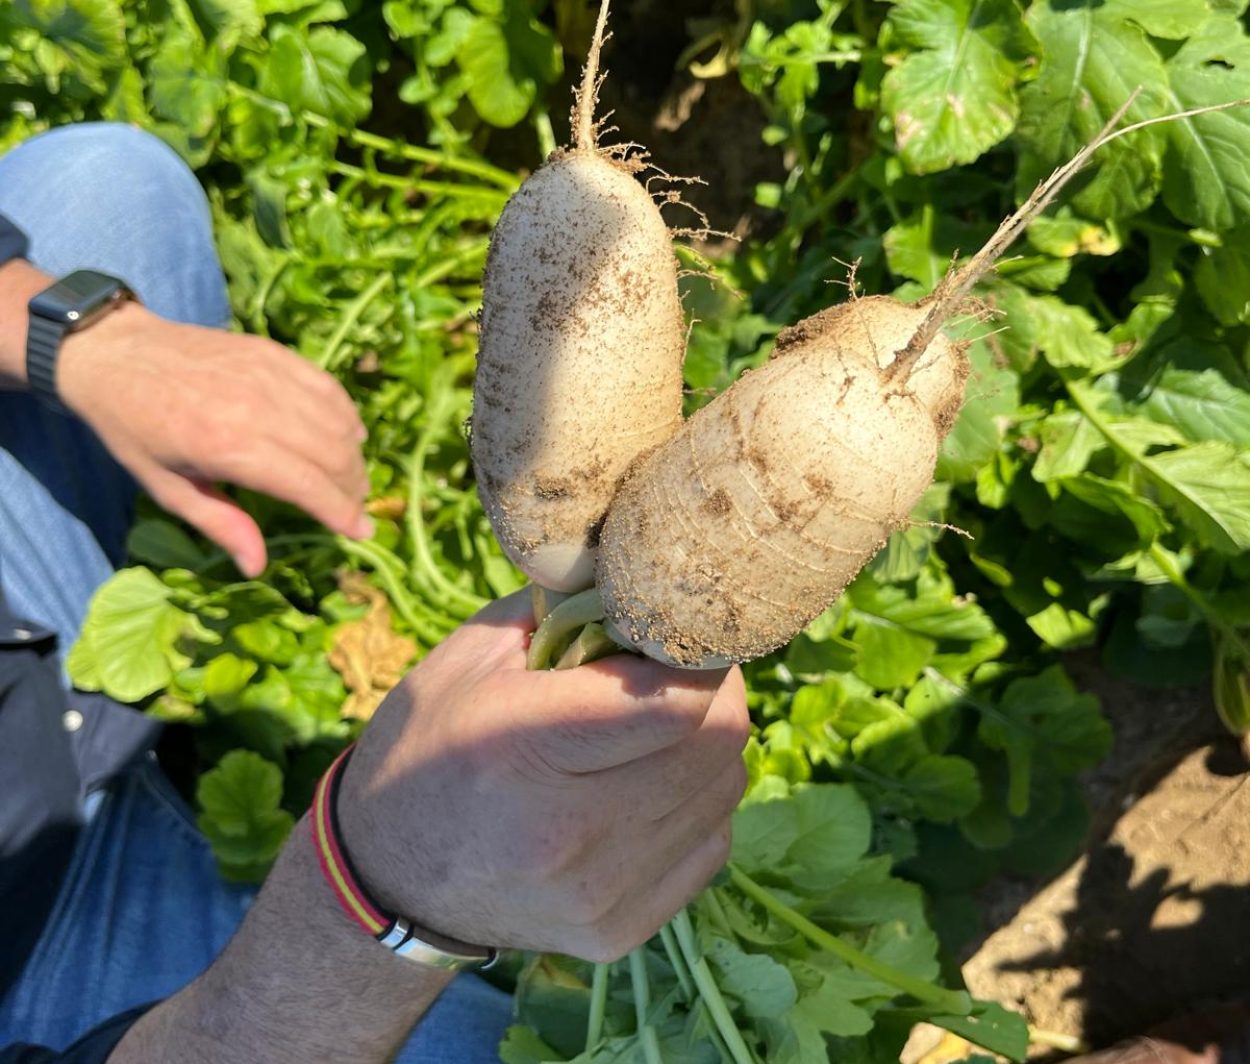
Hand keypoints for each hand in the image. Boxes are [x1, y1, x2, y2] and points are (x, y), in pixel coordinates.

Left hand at [57, 301, 369, 575]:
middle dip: (353, 488)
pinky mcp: (274, 353)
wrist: (115, 355)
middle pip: (333, 454)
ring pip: (337, 421)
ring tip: (353, 479)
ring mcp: (269, 375)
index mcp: (229, 447)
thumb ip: (220, 524)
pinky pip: (328, 387)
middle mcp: (258, 408)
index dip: (342, 513)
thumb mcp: (168, 489)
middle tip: (355, 509)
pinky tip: (349, 434)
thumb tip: (257, 566)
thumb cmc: (136, 431)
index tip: (361, 533)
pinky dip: (346, 414)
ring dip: (354, 455)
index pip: (308, 485)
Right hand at [338, 591, 750, 961]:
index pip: (675, 700)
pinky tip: (652, 783)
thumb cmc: (426, 747)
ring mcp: (601, 891)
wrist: (389, 882)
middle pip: (717, 741)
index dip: (700, 654)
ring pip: (724, 790)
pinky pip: (711, 843)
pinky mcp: (622, 931)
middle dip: (715, 689)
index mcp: (523, 745)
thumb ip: (560, 609)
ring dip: (709, 743)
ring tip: (661, 725)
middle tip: (680, 669)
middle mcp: (571, 831)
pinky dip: (698, 801)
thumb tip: (642, 581)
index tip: (684, 633)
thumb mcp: (468, 657)